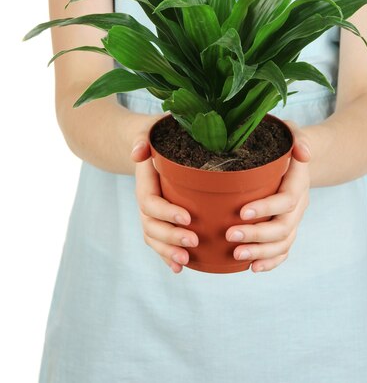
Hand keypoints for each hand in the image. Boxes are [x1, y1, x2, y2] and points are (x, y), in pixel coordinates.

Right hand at [131, 118, 198, 273]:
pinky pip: (158, 241)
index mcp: (145, 183)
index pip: (151, 203)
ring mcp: (151, 213)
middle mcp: (145, 201)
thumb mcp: (150, 131)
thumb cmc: (155, 135)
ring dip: (168, 251)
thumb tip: (138, 153)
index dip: (167, 213)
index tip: (188, 217)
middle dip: (171, 237)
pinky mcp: (160, 219)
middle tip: (194, 241)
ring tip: (186, 260)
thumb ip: (143, 139)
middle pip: (151, 226)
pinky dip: (166, 256)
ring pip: (153, 238)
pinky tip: (180, 268)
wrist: (147, 143)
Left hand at [225, 119, 310, 272]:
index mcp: (298, 182)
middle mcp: (299, 204)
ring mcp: (295, 218)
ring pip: (283, 242)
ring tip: (236, 256)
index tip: (242, 212)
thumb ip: (297, 137)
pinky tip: (253, 267)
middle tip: (229, 235)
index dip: (266, 208)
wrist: (302, 155)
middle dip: (257, 235)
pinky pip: (284, 249)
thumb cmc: (287, 141)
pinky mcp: (288, 227)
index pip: (285, 200)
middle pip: (283, 227)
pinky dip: (271, 261)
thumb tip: (303, 152)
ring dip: (261, 252)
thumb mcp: (292, 132)